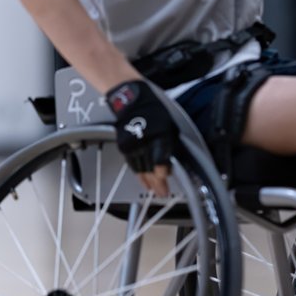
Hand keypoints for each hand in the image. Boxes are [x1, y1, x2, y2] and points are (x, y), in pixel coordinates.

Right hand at [106, 80, 177, 195]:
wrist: (132, 102)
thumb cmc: (155, 114)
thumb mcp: (170, 126)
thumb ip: (170, 146)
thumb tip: (172, 165)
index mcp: (159, 135)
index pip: (160, 159)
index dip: (163, 172)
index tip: (166, 180)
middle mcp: (144, 141)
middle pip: (149, 167)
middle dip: (157, 182)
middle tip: (162, 193)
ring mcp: (131, 145)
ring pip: (139, 168)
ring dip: (147, 181)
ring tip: (154, 190)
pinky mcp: (123, 147)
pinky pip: (132, 164)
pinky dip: (138, 173)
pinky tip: (143, 180)